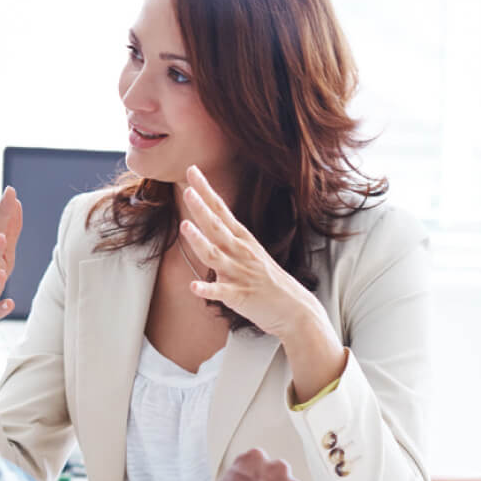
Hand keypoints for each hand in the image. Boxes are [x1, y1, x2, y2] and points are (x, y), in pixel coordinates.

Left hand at [179, 165, 346, 398]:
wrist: (295, 310)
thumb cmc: (267, 281)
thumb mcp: (248, 254)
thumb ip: (225, 241)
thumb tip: (202, 225)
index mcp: (242, 240)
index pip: (222, 210)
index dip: (207, 191)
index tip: (192, 170)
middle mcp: (241, 252)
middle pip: (217, 227)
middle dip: (202, 208)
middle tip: (187, 190)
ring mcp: (240, 274)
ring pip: (215, 255)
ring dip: (200, 241)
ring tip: (184, 227)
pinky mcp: (240, 296)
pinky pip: (221, 292)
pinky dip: (207, 289)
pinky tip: (193, 287)